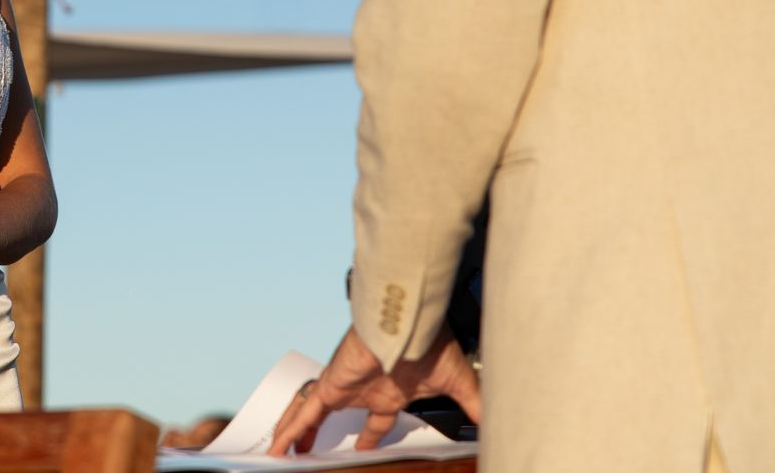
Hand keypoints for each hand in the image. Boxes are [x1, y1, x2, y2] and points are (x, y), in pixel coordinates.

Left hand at [268, 325, 479, 454]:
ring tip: (283, 452)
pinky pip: (305, 410)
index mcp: (392, 391)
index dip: (372, 437)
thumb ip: (474, 406)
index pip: (378, 420)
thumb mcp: (458, 385)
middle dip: (324, 434)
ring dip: (300, 432)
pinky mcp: (332, 384)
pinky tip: (279, 446)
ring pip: (314, 413)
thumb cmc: (431, 343)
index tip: (365, 448)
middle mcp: (366, 388)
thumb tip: (495, 427)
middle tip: (311, 452)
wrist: (408, 323)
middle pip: (339, 417)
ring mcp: (347, 385)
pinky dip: (292, 428)